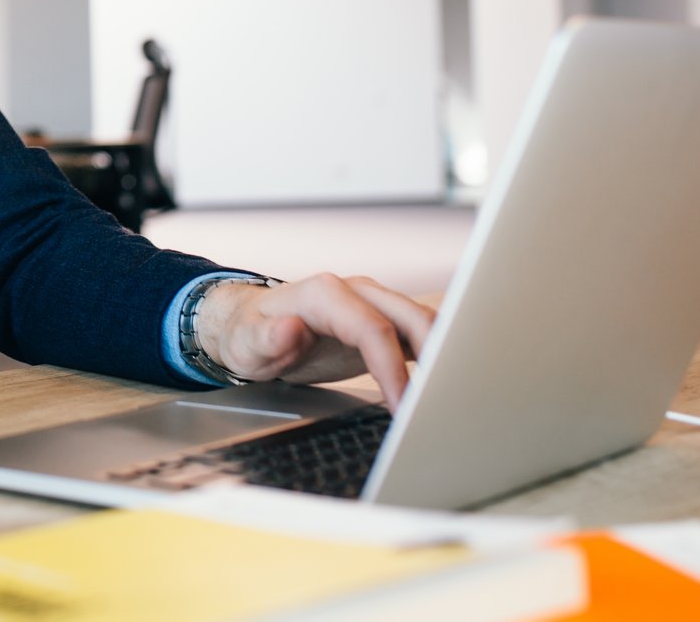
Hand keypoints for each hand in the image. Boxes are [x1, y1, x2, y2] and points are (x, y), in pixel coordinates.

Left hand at [193, 274, 435, 408]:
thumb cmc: (249, 334)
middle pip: (412, 319)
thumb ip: (267, 338)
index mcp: (324, 294)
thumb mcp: (246, 343)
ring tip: (454, 398)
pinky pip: (420, 336)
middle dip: (436, 360)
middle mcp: (356, 292)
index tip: (403, 404)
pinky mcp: (383, 323)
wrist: (250, 326)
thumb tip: (290, 328)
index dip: (392, 369)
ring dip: (444, 357)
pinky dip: (438, 357)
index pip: (372, 329)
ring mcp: (374, 304)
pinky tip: (446, 386)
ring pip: (425, 324)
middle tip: (441, 406)